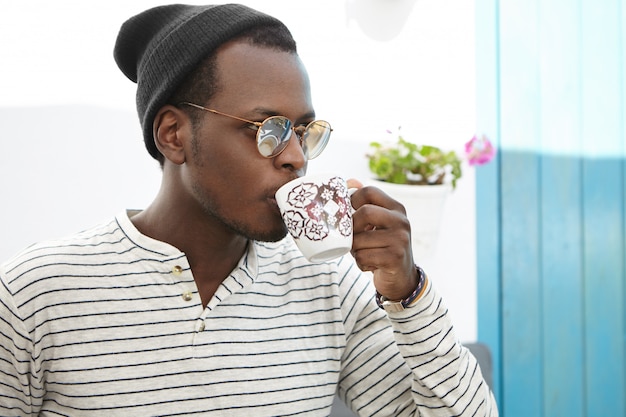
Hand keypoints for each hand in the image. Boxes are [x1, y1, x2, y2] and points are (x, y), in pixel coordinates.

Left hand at [347, 179, 417, 300]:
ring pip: (360, 240)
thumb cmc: (383, 247)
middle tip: (353, 238)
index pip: (369, 191)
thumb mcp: (378, 224)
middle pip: (365, 213)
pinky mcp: (395, 257)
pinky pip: (363, 257)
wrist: (402, 277)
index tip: (349, 213)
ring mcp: (400, 239)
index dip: (352, 200)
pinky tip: (370, 265)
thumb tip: (350, 181)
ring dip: (355, 250)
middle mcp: (401, 221)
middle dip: (352, 228)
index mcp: (396, 208)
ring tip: (364, 254)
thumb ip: (365, 205)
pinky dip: (360, 263)